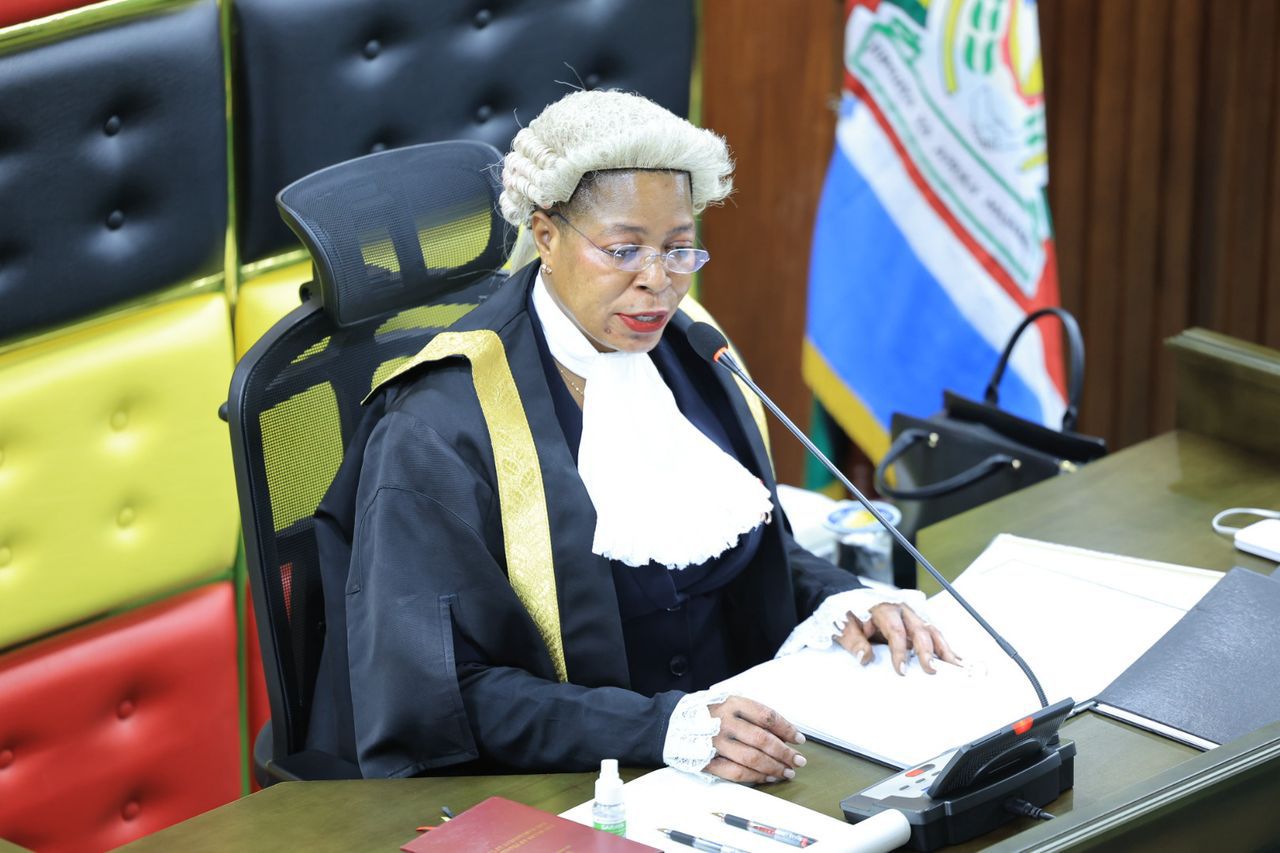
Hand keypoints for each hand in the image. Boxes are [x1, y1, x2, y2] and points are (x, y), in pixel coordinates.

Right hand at [703, 696, 806, 783]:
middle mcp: (724, 722)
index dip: (787, 729)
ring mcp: (716, 743)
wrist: (674, 722)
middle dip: (785, 752)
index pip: (767, 716)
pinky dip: (756, 777)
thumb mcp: (730, 703)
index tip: (799, 739)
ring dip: (774, 767)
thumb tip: (784, 735)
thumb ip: (754, 715)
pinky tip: (768, 777)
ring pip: (752, 758)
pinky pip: (736, 773)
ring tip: (787, 772)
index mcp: (733, 704)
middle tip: (799, 761)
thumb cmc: (710, 713)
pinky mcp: (708, 760)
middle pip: (762, 739)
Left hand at [833, 602, 959, 674]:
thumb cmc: (849, 615)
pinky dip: (944, 646)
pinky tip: (955, 659)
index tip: (902, 670)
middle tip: (932, 669)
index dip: (900, 652)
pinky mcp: (915, 623)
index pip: (895, 631)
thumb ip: (854, 641)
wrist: (849, 599)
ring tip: (955, 666)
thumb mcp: (844, 627)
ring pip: (931, 630)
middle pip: (919, 630)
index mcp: (884, 609)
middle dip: (927, 651)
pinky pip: (933, 634)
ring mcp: (911, 616)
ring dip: (944, 649)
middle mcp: (901, 610)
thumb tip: (865, 657)